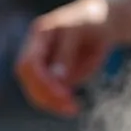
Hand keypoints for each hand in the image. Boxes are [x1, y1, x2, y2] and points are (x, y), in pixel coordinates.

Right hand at [15, 0, 112, 116]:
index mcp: (40, 34)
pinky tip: (72, 106)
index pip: (29, 64)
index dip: (42, 82)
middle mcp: (35, 50)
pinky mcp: (51, 75)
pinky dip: (58, 103)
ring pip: (36, 90)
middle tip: (71, 108)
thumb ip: (66, 54)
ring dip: (52, 103)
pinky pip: (49, 94)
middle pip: (29, 79)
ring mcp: (42, 63)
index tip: (64, 96)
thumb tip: (57, 78)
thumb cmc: (92, 21)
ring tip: (73, 108)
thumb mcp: (81, 33)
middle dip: (46, 96)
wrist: (101, 22)